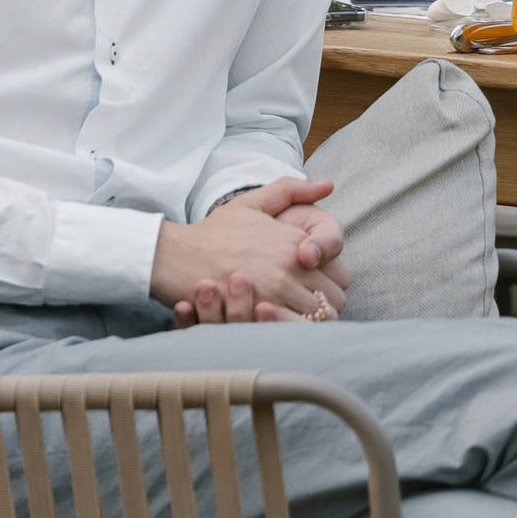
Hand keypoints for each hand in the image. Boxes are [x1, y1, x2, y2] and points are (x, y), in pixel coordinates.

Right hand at [152, 176, 348, 324]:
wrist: (174, 255)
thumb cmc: (212, 232)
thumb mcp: (251, 203)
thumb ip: (291, 190)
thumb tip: (329, 185)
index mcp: (295, 240)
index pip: (342, 276)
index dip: (332, 286)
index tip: (314, 289)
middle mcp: (291, 264)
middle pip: (336, 301)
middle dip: (326, 306)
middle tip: (304, 308)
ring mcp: (276, 290)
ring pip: (320, 320)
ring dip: (312, 323)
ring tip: (293, 319)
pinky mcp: (259, 312)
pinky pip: (297, 331)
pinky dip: (296, 333)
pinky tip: (280, 328)